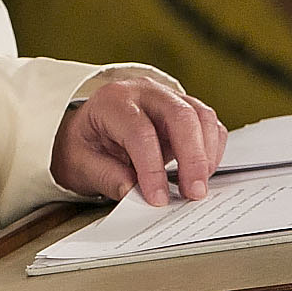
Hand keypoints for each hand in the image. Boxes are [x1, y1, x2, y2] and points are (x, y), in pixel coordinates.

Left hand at [51, 79, 227, 206]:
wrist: (88, 130)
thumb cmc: (84, 145)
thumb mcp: (79, 164)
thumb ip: (107, 177)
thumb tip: (134, 192)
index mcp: (112, 102)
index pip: (140, 132)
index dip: (152, 168)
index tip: (158, 198)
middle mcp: (144, 92)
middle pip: (180, 116)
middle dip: (192, 158)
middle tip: (194, 192)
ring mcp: (168, 96)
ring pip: (201, 116)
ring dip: (206, 154)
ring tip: (198, 186)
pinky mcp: (185, 108)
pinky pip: (209, 123)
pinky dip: (212, 149)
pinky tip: (202, 172)